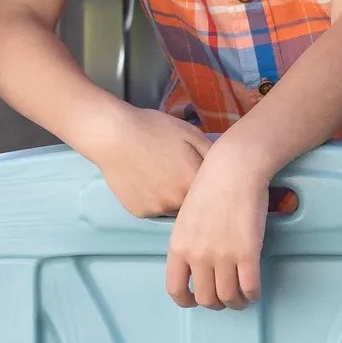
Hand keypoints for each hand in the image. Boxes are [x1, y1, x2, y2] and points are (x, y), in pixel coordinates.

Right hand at [88, 106, 209, 219]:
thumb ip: (212, 154)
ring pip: (177, 208)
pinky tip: (149, 180)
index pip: (215, 191)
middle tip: (183, 170)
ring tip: (165, 173)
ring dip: (176, 196)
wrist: (113, 135)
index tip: (210, 173)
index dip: (214, 183)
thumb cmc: (154, 129)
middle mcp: (177, 201)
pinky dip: (156, 199)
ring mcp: (157, 210)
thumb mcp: (191, 134)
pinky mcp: (140, 212)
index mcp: (194, 181)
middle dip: (195, 190)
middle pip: (196, 203)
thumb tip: (229, 168)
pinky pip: (157, 209)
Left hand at [165, 142, 270, 309]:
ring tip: (243, 297)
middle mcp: (198, 256)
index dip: (187, 301)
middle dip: (217, 303)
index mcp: (178, 247)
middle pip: (206, 298)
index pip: (176, 289)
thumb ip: (189, 241)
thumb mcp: (187, 216)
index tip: (197, 301)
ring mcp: (223, 256)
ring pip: (228, 296)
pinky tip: (255, 291)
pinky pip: (249, 286)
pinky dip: (253, 294)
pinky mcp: (248, 252)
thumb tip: (198, 262)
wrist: (234, 168)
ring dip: (237, 302)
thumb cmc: (213, 184)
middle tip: (226, 298)